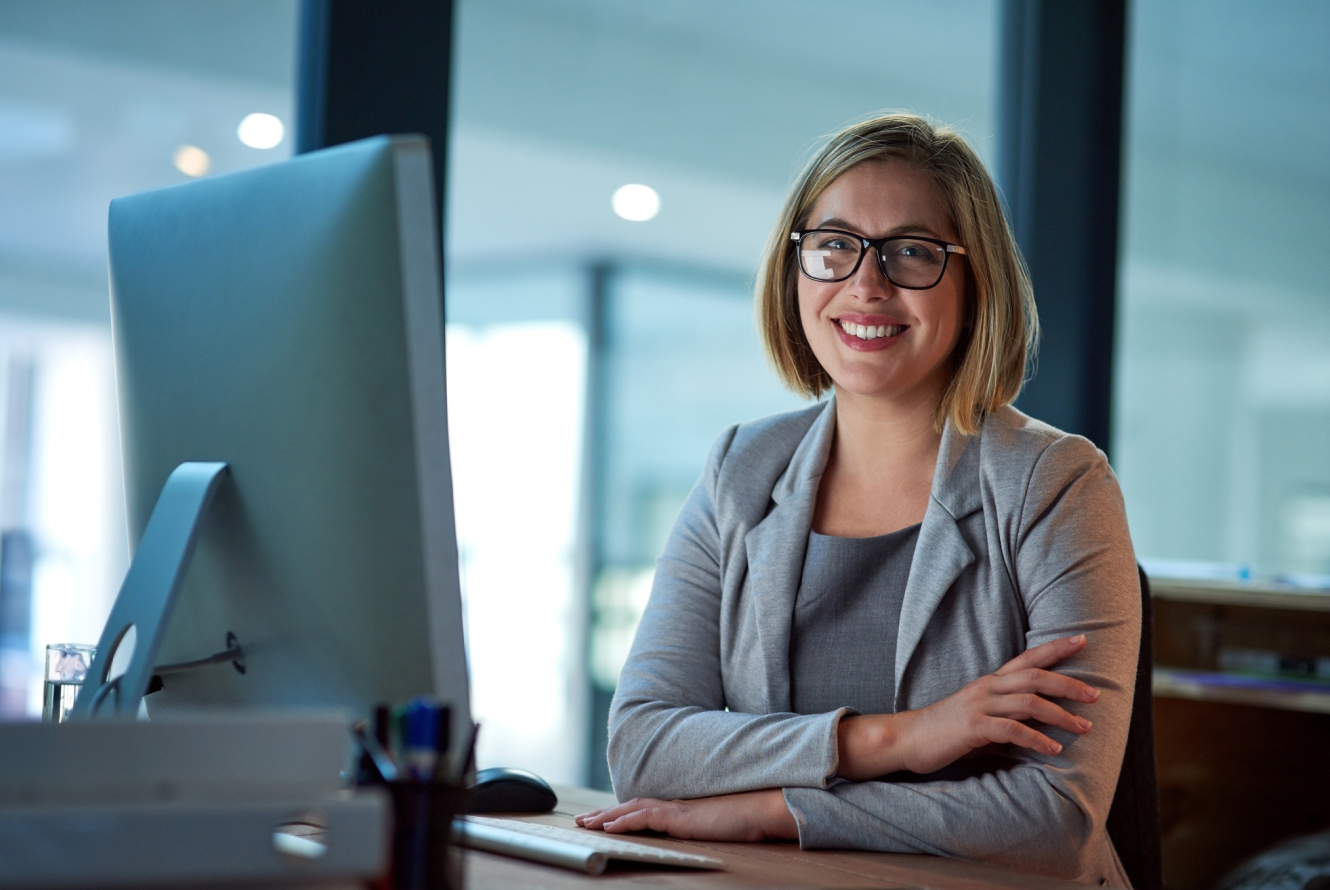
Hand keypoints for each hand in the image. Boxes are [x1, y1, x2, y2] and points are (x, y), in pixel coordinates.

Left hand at [575, 789, 797, 841]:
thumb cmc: (746, 818)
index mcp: (680, 809)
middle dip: (604, 813)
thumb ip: (699, 827)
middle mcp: (674, 806)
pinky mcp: (680, 817)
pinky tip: (609, 828)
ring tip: (586, 824)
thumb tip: (690, 834)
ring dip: (606, 817)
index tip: (600, 818)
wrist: (763, 808)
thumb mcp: (715, 826)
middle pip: (630, 807)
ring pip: (632, 810)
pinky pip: (645, 818)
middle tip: (582, 820)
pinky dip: (624, 822)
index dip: (620, 812)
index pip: (642, 808)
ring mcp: (676, 810)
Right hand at [838, 634, 1099, 778]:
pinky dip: (1036, 739)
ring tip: (1084, 728)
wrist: (906, 738)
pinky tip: (1053, 750)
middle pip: (1034, 677)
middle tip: (1096, 694)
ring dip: (1060, 714)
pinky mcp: (973, 728)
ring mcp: (979, 706)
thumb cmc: (945, 729)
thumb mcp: (979, 714)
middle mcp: (987, 688)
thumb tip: (1039, 724)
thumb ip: (1006, 713)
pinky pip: (1011, 730)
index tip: (1082, 640)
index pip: (1027, 659)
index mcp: (990, 682)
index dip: (1055, 648)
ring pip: (1028, 702)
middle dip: (1068, 683)